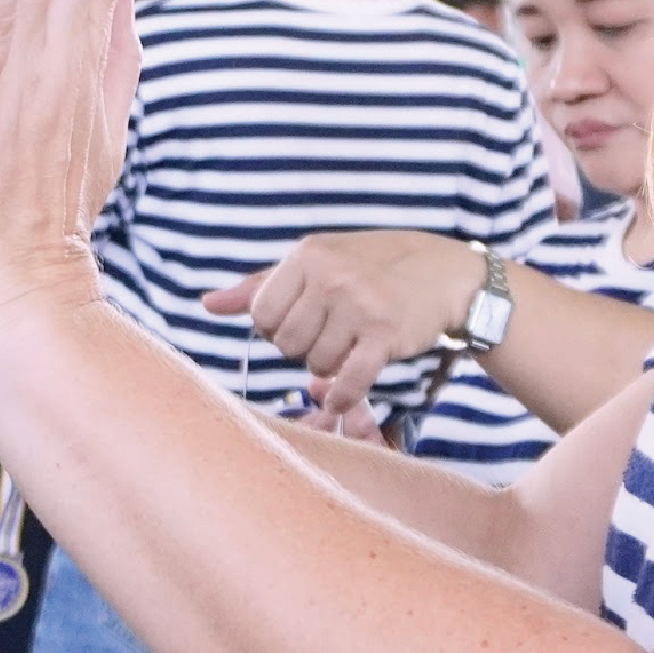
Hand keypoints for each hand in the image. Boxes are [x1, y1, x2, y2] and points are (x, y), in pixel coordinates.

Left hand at [204, 231, 480, 418]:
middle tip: (331, 337)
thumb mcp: (317, 262)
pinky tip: (345, 395)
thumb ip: (260, 285)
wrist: (446, 275)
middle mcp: (330, 277)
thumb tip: (207, 304)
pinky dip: (342, 397)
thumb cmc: (373, 268)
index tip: (304, 323)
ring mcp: (359, 306)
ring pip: (315, 364)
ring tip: (350, 347)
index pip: (260, 314)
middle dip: (304, 349)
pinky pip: (347, 382)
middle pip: (285, 343)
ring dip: (329, 367)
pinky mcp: (385, 336)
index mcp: (307, 255)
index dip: (278, 329)